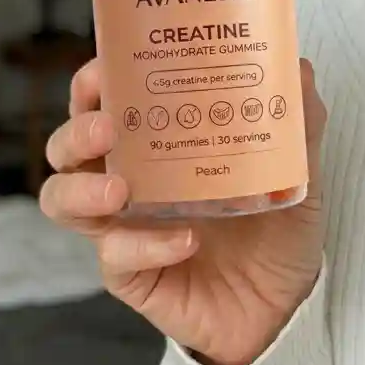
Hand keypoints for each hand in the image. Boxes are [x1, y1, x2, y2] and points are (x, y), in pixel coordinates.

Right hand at [40, 57, 325, 364]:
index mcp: (160, 137)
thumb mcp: (297, 165)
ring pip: (64, 200)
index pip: (108, 99)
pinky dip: (146, 244)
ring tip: (121, 189)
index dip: (94, 80)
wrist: (285, 299)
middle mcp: (131, 175)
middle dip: (77, 131)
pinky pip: (115, 256)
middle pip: (68, 146)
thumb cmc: (278, 222)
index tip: (105, 66)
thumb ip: (299, 118)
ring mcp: (124, 225)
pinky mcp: (130, 272)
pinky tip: (185, 240)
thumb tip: (300, 65)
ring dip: (83, 189)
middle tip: (108, 127)